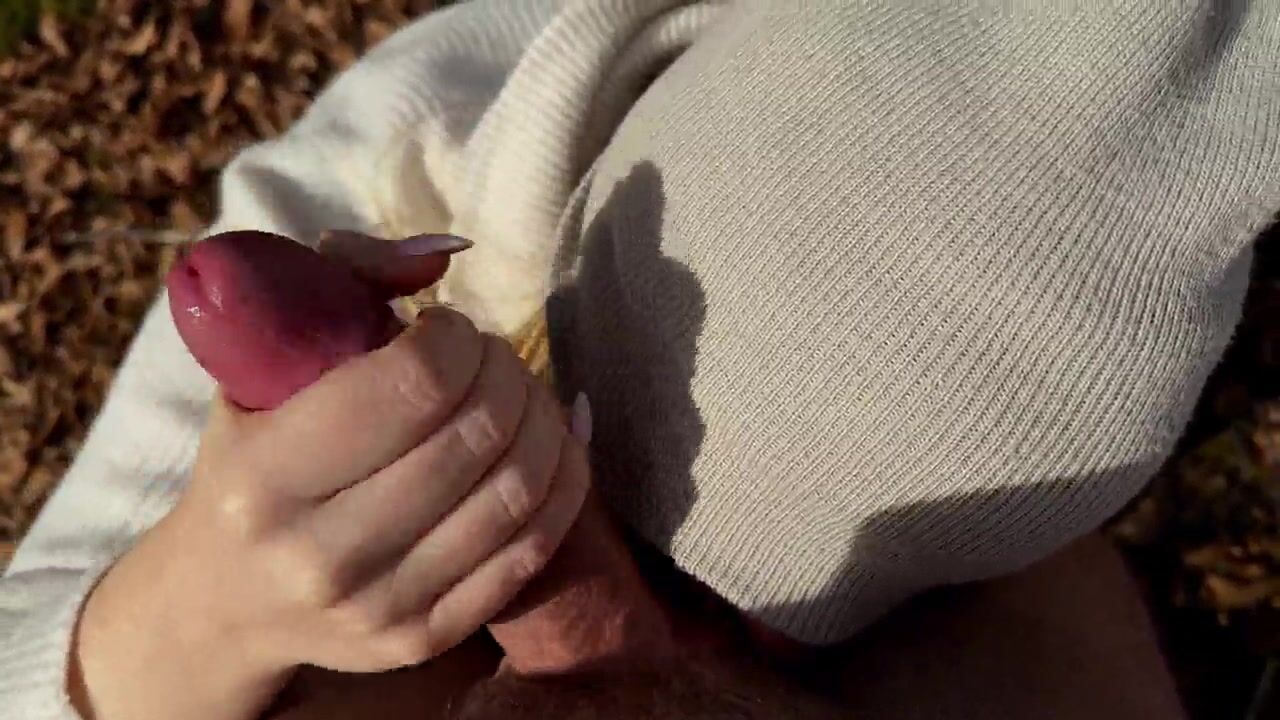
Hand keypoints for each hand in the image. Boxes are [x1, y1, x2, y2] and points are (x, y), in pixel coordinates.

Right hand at [72, 239, 590, 719]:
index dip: (458, 337)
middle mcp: (319, 554)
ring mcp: (378, 606)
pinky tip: (553, 443)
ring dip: (543, 418)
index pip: (416, 383)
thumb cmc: (253, 454)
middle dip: (507, 370)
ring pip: (517, 490)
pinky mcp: (423, 637)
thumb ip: (346, 280)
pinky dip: (563, 478)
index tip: (447, 328)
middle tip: (491, 357)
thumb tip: (450, 253)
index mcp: (266, 474)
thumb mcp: (260, 361)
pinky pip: (533, 547)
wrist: (227, 598)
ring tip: (520, 394)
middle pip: (478, 433)